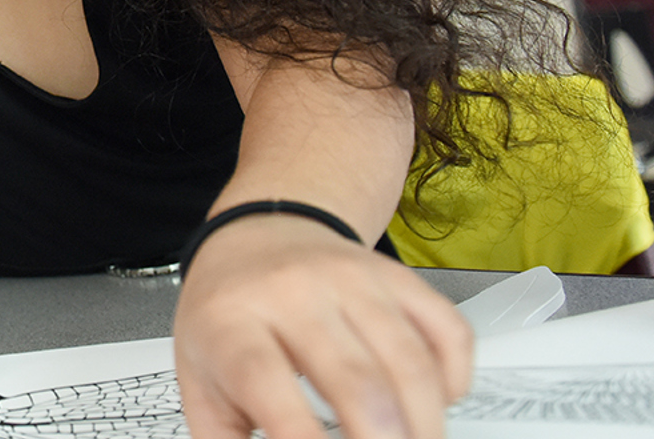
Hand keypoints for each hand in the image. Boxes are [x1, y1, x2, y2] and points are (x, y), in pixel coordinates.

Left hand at [172, 215, 472, 438]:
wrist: (257, 235)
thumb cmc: (229, 317)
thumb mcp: (199, 378)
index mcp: (232, 321)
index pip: (264, 379)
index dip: (298, 436)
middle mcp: (293, 291)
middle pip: (353, 378)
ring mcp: (350, 278)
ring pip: (408, 360)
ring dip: (424, 423)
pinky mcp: (397, 275)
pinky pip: (447, 330)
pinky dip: (454, 378)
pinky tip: (435, 405)